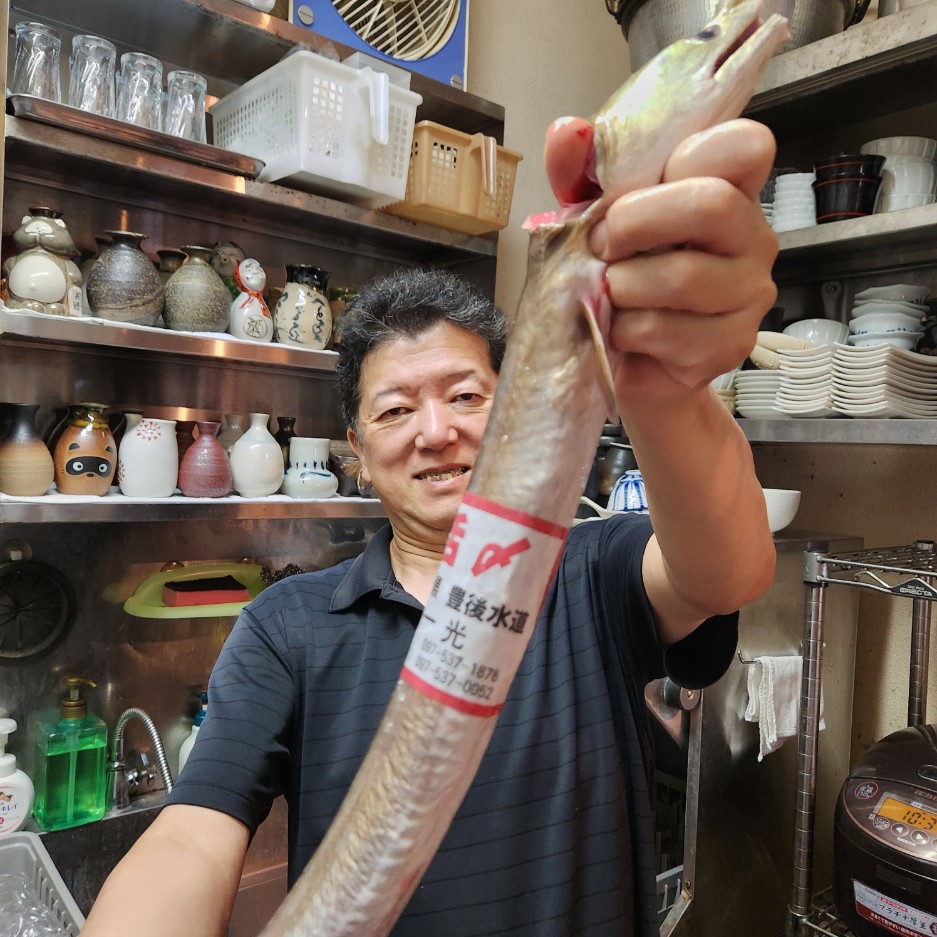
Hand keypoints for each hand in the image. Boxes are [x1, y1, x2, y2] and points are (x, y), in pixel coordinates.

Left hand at [545, 118, 777, 409]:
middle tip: (601, 245)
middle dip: (636, 223)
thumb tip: (568, 132)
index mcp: (728, 190)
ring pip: (682, 276)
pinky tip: (622, 331)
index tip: (639, 188)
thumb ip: (580, 171)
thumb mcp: (590, 215)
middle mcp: (752, 238)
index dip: (689, 157)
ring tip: (609, 294)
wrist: (619, 358)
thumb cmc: (615, 276)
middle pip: (711, 204)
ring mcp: (748, 294)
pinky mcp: (730, 345)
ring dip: (622, 286)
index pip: (746, 145)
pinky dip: (624, 330)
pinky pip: (665, 330)